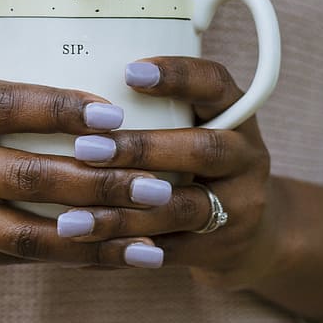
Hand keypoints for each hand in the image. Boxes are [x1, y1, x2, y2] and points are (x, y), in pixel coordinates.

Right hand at [0, 39, 177, 271]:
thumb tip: (75, 34)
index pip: (6, 105)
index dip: (62, 111)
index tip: (117, 116)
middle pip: (27, 175)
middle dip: (99, 182)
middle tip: (159, 183)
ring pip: (28, 231)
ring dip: (96, 233)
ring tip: (154, 233)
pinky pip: (19, 258)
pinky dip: (74, 259)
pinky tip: (120, 255)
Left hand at [56, 56, 280, 287]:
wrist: (250, 230)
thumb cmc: (200, 162)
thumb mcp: (195, 123)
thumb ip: (155, 106)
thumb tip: (75, 84)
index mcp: (237, 113)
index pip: (215, 84)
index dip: (177, 75)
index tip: (128, 72)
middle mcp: (246, 156)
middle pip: (202, 149)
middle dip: (141, 149)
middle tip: (87, 148)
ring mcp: (240, 206)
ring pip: (184, 208)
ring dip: (124, 212)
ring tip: (72, 218)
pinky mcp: (224, 248)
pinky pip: (171, 251)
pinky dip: (126, 249)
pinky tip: (86, 246)